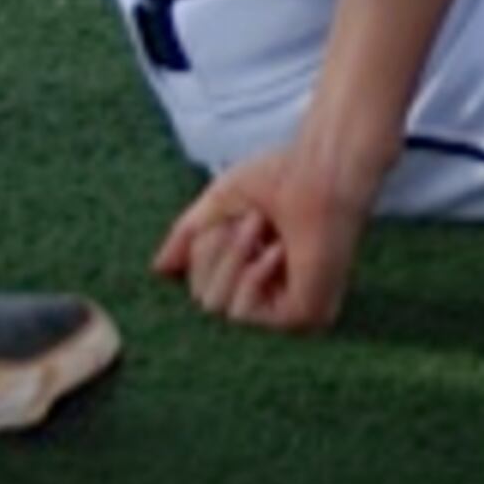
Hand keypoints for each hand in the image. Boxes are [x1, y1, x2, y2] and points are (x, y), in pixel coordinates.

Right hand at [151, 129, 382, 332]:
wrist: (323, 168)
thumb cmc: (283, 175)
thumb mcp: (219, 202)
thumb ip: (190, 235)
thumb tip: (160, 269)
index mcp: (254, 269)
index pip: (198, 285)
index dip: (201, 251)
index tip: (228, 218)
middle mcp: (272, 294)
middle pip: (203, 297)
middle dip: (214, 254)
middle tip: (250, 220)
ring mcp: (286, 308)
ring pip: (217, 305)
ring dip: (231, 259)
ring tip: (261, 227)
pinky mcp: (302, 315)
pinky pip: (243, 313)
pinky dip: (251, 276)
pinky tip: (277, 250)